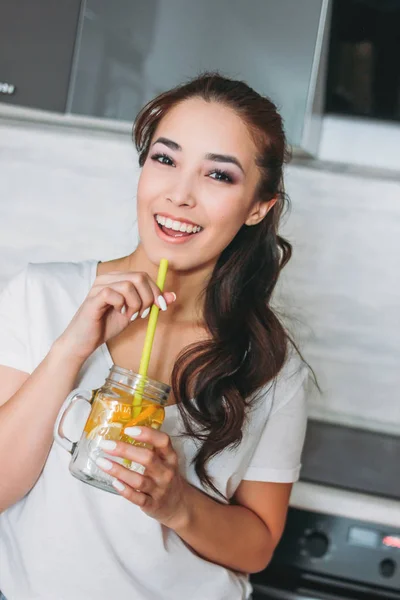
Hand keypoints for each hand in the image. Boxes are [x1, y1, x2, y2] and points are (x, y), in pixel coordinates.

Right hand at [55, 270, 175, 360]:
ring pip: (128, 285)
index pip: (143, 276)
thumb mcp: (134, 313)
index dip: (156, 291)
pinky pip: (114, 294)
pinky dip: (122, 306)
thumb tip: (172, 296)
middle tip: (143, 314)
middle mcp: (107, 278)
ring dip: (136, 304)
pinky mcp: (93, 298)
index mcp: (117, 279)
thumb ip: (151, 303)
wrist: (85, 341)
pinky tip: (119, 314)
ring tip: (130, 316)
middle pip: (139, 277)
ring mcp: (99, 286)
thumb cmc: (106, 325)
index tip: (160, 307)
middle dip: (148, 297)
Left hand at [96, 427, 189, 528]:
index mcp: (170, 457)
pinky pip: (137, 498)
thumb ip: (151, 446)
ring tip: (101, 462)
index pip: (163, 441)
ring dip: (118, 471)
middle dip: (125, 450)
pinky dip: (125, 490)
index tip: (128, 429)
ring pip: (139, 480)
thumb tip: (124, 429)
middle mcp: (166, 472)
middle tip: (106, 444)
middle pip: (148, 458)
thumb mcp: (165, 459)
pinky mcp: (152, 504)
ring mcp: (159, 489)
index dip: (147, 433)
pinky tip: (114, 482)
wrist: (177, 504)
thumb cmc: (165, 475)